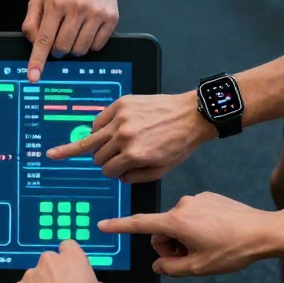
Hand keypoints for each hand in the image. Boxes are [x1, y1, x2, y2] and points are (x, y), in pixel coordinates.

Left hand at [23, 0, 119, 81]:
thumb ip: (31, 22)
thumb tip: (34, 44)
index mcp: (57, 3)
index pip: (44, 39)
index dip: (38, 60)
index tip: (34, 76)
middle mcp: (77, 8)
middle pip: (63, 49)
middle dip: (58, 49)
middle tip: (59, 38)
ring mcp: (96, 14)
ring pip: (80, 50)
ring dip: (73, 48)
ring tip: (74, 33)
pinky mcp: (111, 19)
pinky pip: (97, 46)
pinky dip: (89, 44)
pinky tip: (87, 31)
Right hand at [46, 92, 215, 182]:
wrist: (191, 115)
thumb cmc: (179, 143)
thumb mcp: (161, 170)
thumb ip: (137, 177)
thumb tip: (119, 176)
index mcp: (134, 155)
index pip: (107, 170)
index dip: (111, 172)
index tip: (116, 169)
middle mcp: (123, 137)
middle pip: (97, 156)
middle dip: (104, 160)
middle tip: (112, 157)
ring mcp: (120, 119)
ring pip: (92, 138)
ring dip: (96, 145)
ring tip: (101, 144)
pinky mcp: (120, 104)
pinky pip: (98, 121)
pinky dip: (99, 128)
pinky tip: (107, 130)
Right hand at [98, 193, 281, 276]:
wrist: (264, 232)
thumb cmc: (233, 250)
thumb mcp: (199, 267)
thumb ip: (171, 268)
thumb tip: (159, 264)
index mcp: (176, 221)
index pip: (140, 224)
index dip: (119, 226)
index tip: (103, 225)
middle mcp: (183, 205)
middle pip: (161, 229)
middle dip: (170, 244)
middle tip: (190, 257)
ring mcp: (197, 199)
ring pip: (178, 223)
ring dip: (184, 237)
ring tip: (207, 247)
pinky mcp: (209, 197)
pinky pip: (193, 214)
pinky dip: (197, 227)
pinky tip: (217, 235)